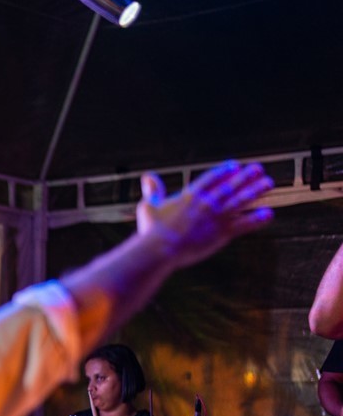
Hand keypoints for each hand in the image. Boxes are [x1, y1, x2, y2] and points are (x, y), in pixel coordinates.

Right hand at [135, 161, 273, 267]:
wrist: (161, 248)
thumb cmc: (152, 230)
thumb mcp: (150, 206)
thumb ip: (153, 191)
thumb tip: (148, 177)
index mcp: (190, 196)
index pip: (211, 179)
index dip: (224, 171)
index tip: (234, 166)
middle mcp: (207, 203)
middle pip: (230, 186)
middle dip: (246, 177)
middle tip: (258, 169)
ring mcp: (216, 217)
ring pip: (241, 201)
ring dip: (256, 191)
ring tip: (268, 183)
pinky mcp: (222, 233)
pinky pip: (244, 224)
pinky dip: (257, 219)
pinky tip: (268, 214)